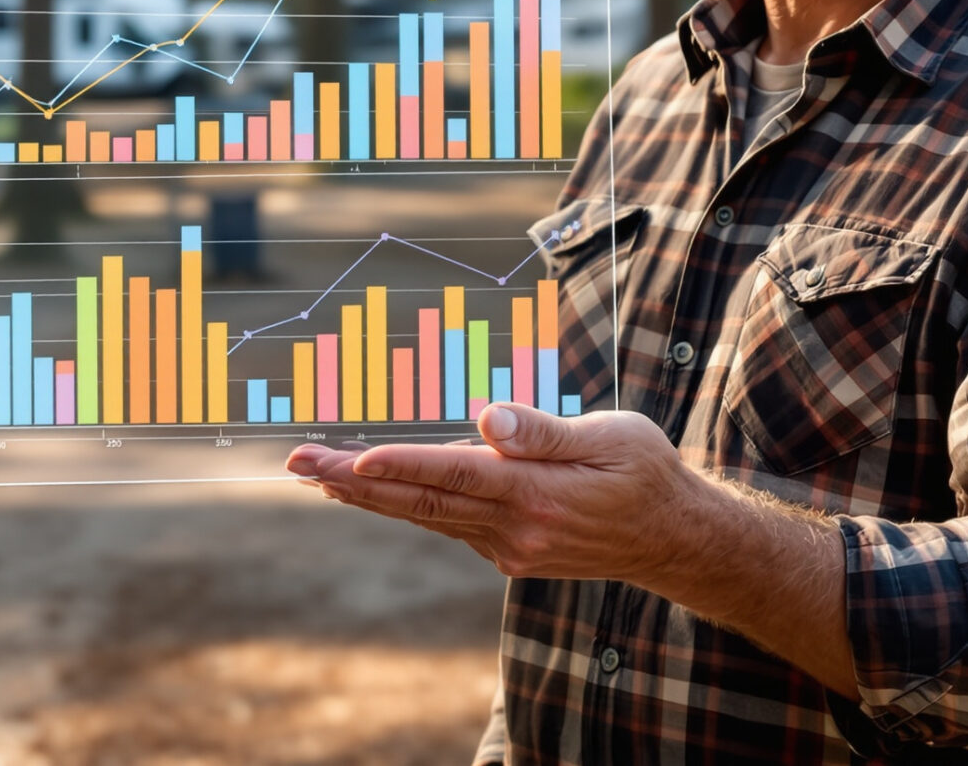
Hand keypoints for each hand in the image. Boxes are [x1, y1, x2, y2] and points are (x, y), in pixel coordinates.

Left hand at [284, 404, 708, 583]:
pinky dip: (405, 505)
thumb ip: (542, 430)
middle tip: (295, 461)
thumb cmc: (645, 473)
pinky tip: (371, 489)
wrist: (672, 538)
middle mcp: (514, 528)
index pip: (453, 474)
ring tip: (313, 473)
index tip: (349, 457)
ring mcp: (508, 546)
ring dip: (366, 494)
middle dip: (351, 480)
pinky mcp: (509, 552)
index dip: (398, 465)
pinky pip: (447, 524)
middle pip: (420, 501)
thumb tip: (486, 415)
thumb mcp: (611, 437)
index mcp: (536, 494)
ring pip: (425, 515)